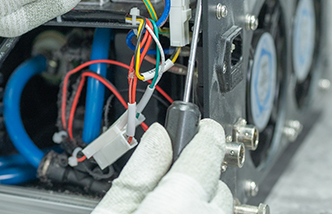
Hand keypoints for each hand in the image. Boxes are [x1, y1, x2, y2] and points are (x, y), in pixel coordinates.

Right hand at [93, 119, 232, 213]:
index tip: (203, 126)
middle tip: (166, 186)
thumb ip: (137, 174)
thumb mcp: (111, 212)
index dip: (205, 132)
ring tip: (169, 212)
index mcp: (177, 205)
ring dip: (201, 204)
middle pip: (215, 184)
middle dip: (195, 179)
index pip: (206, 153)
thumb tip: (158, 136)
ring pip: (220, 209)